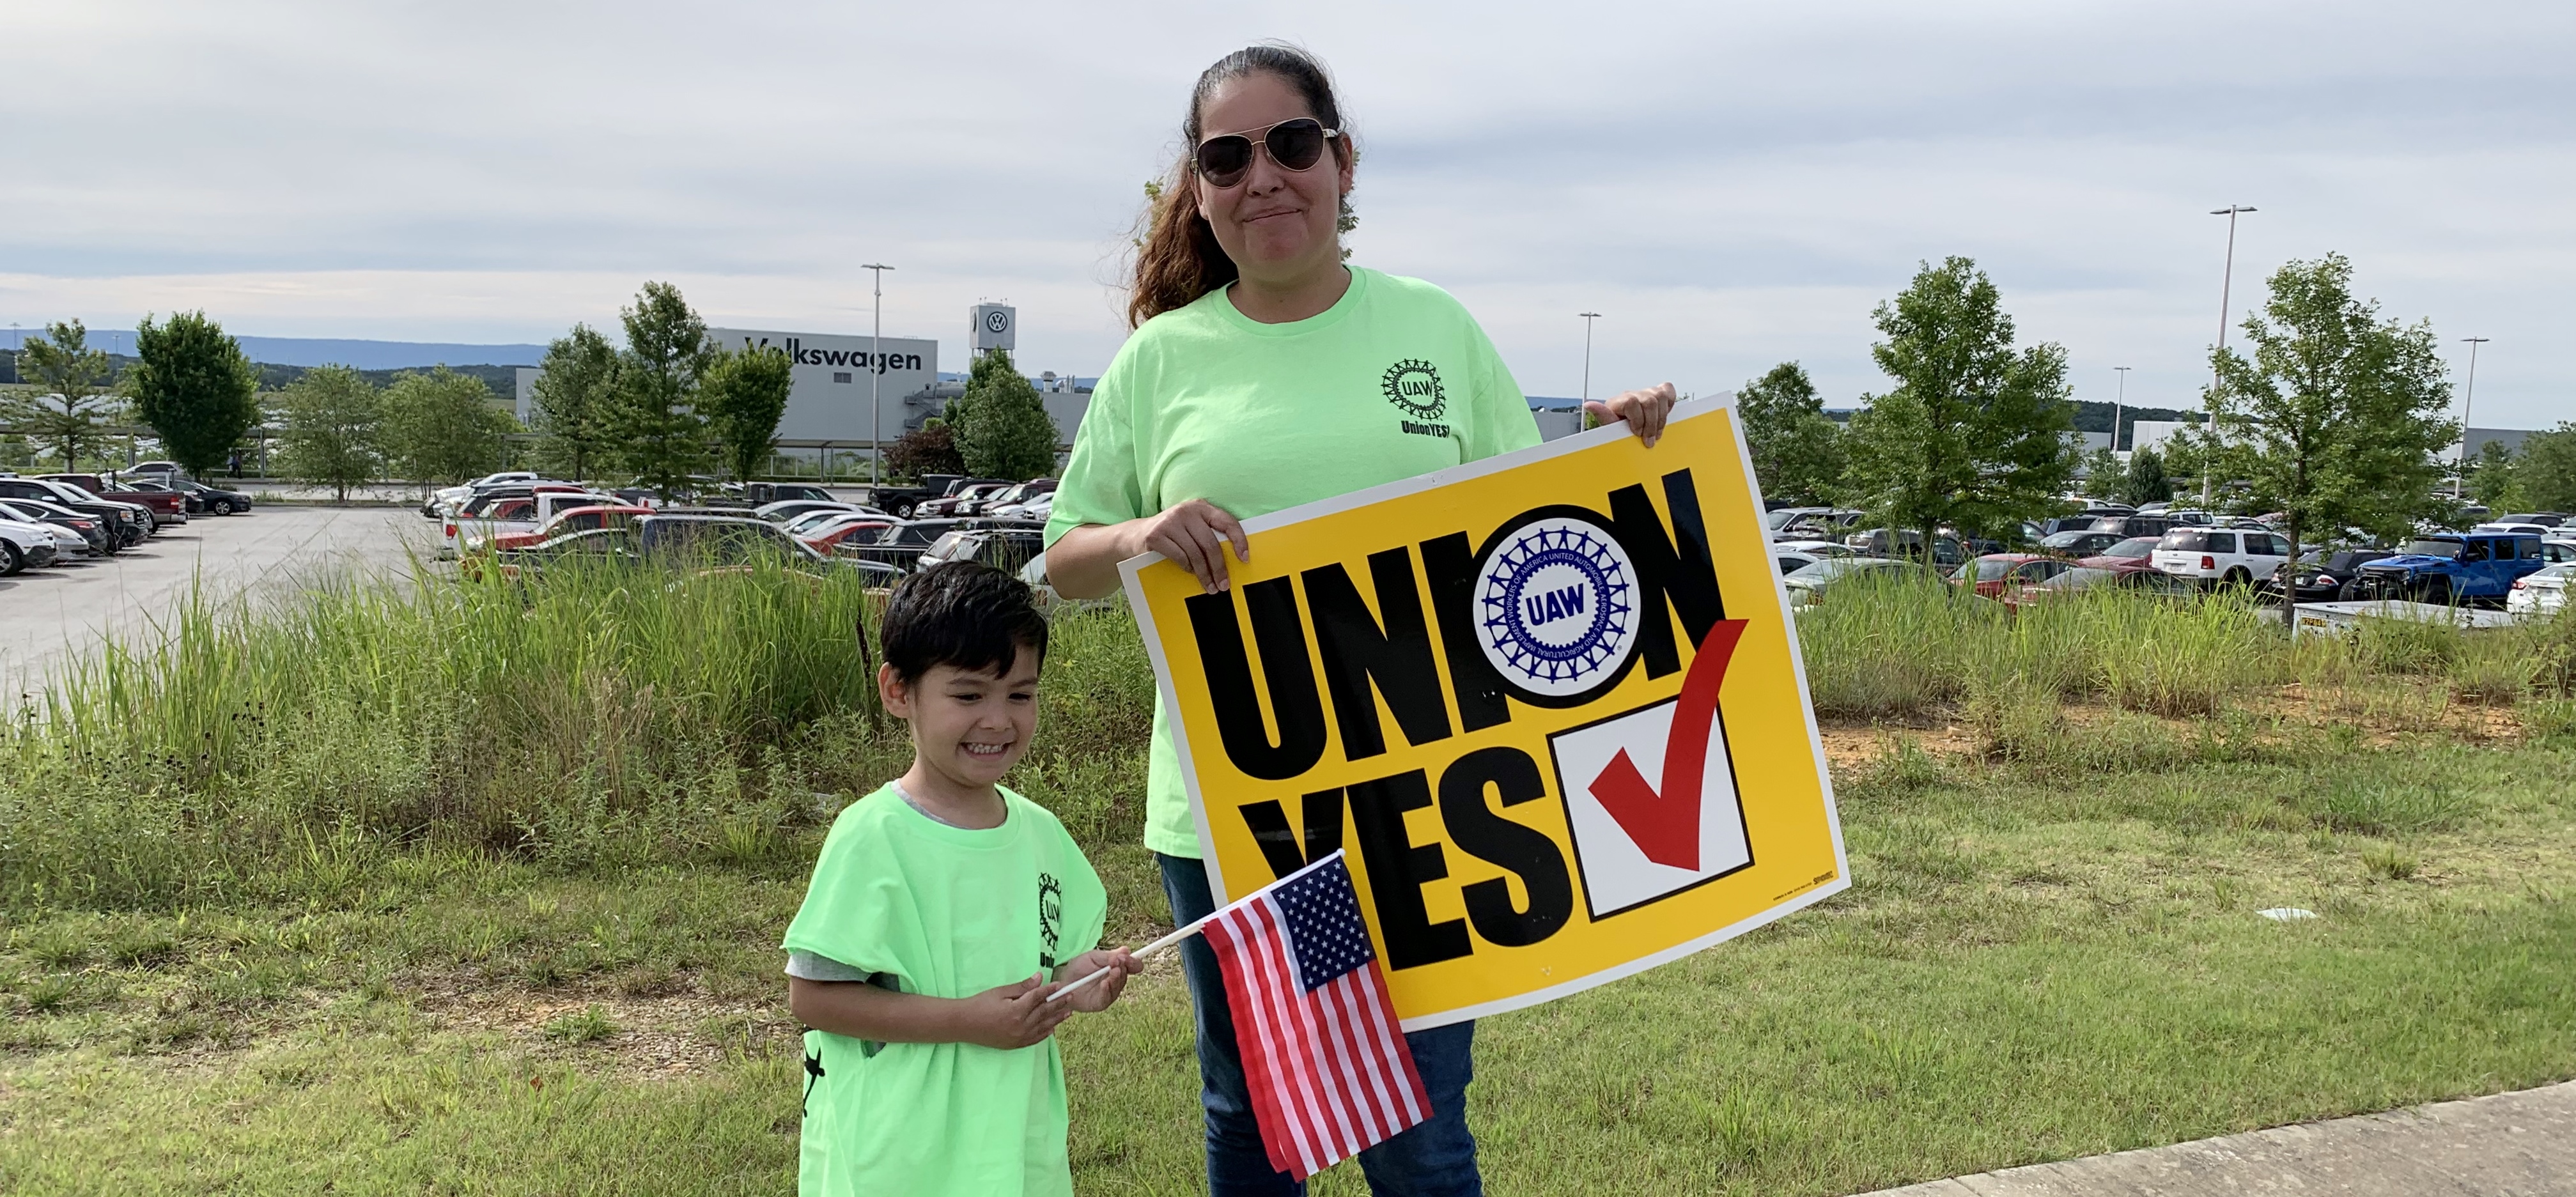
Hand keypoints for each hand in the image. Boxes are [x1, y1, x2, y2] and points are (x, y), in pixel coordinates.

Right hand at [953, 973, 1072, 1049]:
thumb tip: (1040, 978)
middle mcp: (1021, 1026)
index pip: (1038, 998)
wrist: (963, 1024)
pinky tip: (1052, 1029)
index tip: (1059, 985)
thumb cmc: (980, 1004)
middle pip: (1044, 1013)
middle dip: (1058, 1004)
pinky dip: (1044, 1034)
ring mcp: (1018, 1037)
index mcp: (1017, 1011)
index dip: (1049, 990)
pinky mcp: (1014, 1045)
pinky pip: (1034, 1039)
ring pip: (1043, 1027)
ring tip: (1067, 1013)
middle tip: (1070, 997)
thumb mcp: (1000, 992)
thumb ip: (1022, 987)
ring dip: (1056, 1019)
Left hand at [1053, 948, 1139, 1012]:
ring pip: (1118, 987)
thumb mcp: (1093, 957)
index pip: (1130, 967)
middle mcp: (1114, 981)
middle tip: (1118, 961)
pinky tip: (1105, 983)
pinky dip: (1107, 990)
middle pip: (1125, 976)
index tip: (1129, 958)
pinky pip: (1107, 998)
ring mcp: (1108, 993)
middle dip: (1123, 968)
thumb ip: (1109, 956)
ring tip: (1113, 970)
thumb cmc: (1078, 968)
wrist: (1062, 981)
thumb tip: (1126, 950)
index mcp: (1115, 968)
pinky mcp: (1100, 1003)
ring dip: (1117, 978)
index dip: (1133, 963)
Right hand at [1135, 499, 1248, 594]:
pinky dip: (1187, 568)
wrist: (1136, 535)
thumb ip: (1209, 534)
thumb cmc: (1173, 534)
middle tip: (1224, 584)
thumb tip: (1234, 558)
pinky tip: (1190, 573)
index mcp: (1200, 507)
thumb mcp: (1192, 527)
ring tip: (1210, 587)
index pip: (1227, 522)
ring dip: (1204, 574)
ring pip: (1195, 553)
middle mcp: (1186, 511)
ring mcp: (1169, 522)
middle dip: (1219, 567)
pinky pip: (1179, 557)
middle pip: (1210, 543)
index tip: (1244, 558)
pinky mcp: (1156, 535)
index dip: (1239, 541)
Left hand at [1585, 382, 1678, 447]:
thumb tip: (1588, 405)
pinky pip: (1668, 390)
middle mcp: (1633, 394)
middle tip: (1650, 439)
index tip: (1638, 433)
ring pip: (1660, 396)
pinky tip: (1663, 415)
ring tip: (1656, 432)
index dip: (1638, 420)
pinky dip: (1669, 403)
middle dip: (1652, 424)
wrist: (1625, 429)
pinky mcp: (1657, 393)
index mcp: (1619, 401)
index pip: (1632, 402)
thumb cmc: (1617, 429)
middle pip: (1650, 401)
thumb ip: (1602, 416)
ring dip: (1661, 418)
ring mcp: (1646, 392)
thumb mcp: (1609, 426)